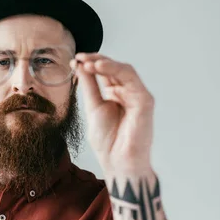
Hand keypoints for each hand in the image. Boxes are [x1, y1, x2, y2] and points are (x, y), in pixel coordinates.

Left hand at [71, 53, 154, 173]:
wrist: (117, 162)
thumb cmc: (108, 140)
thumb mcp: (93, 107)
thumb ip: (89, 86)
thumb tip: (80, 66)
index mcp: (116, 94)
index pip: (105, 72)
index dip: (91, 63)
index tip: (75, 59)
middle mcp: (128, 92)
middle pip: (114, 68)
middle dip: (96, 60)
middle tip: (80, 57)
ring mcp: (138, 96)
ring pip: (124, 70)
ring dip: (106, 63)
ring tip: (89, 62)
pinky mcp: (145, 102)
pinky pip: (132, 81)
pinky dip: (116, 72)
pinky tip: (101, 70)